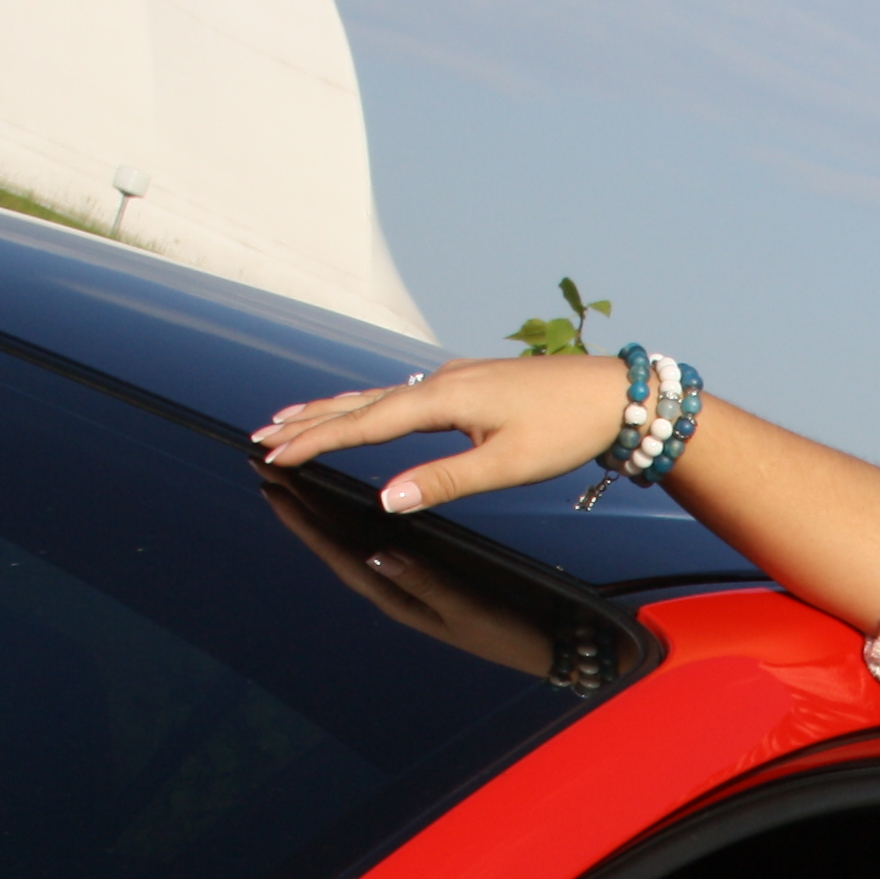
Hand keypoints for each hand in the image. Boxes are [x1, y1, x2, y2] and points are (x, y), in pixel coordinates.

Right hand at [248, 353, 632, 514]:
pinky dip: (372, 405)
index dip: (317, 440)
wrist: (617, 395)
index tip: (274, 452)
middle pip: (362, 403)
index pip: (365, 423)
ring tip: (295, 419)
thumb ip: (445, 480)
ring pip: (381, 396)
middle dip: (311, 421)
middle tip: (262, 434)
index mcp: (445, 399)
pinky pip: (405, 395)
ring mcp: (456, 380)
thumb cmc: (568, 429)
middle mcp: (442, 381)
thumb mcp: (508, 464)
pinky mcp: (472, 385)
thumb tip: (388, 499)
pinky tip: (366, 411)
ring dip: (336, 409)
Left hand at [254, 476, 552, 674]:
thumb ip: (424, 581)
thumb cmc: (510, 633)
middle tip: (267, 467)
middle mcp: (397, 585)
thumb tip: (377, 553)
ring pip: (357, 535)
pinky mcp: (431, 565)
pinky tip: (352, 492)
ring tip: (298, 472)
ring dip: (325, 505)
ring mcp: (412, 575)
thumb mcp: (467, 609)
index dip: (303, 523)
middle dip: (302, 506)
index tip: (272, 488)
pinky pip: (385, 533)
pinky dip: (361, 510)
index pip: (339, 555)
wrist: (549, 640)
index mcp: (398, 598)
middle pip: (338, 541)